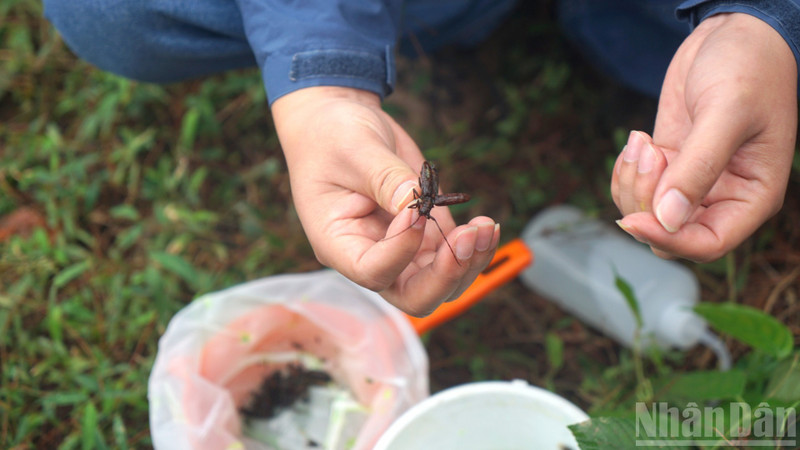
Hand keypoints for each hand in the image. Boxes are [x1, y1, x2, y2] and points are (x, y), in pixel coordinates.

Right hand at [271, 86, 499, 315]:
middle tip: (466, 237)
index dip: (400, 251)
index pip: (372, 272)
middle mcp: (371, 255)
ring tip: (484, 227)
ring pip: (440, 284)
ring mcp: (402, 249)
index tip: (415, 212)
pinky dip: (476, 248)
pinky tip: (487, 226)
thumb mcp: (354, 149)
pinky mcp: (426, 233)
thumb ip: (385, 178)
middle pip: (412, 296)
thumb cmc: (333, 137)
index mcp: (338, 243)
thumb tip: (417, 203)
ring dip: (468, 263)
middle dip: (445, 275)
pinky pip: (454, 257)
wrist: (341, 123)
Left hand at [612, 13, 796, 261]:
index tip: (633, 219)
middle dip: (645, 202)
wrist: (733, 35)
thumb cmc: (747, 68)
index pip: (708, 245)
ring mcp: (692, 183)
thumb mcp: (727, 113)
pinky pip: (635, 191)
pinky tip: (638, 139)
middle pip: (669, 233)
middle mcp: (722, 197)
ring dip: (632, 183)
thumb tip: (668, 219)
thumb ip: (699, 167)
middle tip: (647, 153)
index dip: (668, 238)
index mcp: (751, 196)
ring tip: (642, 141)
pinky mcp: (668, 167)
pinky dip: (626, 171)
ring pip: (646, 214)